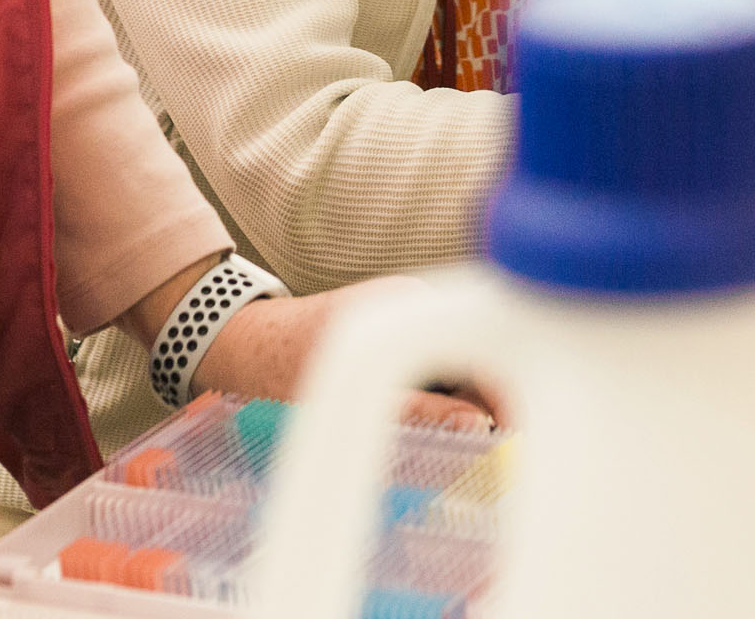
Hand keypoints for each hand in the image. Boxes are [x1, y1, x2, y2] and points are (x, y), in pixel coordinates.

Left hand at [184, 286, 497, 431]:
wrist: (234, 343)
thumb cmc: (280, 371)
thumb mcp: (352, 400)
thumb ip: (421, 413)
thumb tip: (481, 427)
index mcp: (411, 308)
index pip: (485, 348)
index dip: (509, 394)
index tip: (520, 437)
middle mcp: (415, 301)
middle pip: (475, 355)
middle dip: (487, 403)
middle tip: (491, 454)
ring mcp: (406, 311)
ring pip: (456, 362)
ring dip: (461, 403)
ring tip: (458, 446)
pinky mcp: (394, 326)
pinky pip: (435, 361)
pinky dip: (438, 395)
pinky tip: (427, 426)